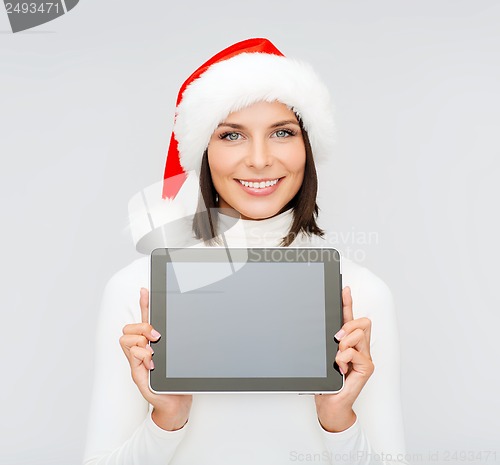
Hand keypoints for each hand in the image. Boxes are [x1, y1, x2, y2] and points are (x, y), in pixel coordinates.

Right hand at [119, 288, 191, 430]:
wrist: (175, 401)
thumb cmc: (176, 379)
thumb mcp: (175, 355)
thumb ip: (171, 342)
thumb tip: (176, 323)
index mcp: (151, 344)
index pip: (144, 320)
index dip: (144, 304)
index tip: (145, 290)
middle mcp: (141, 351)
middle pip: (129, 328)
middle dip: (142, 327)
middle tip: (156, 337)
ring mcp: (137, 362)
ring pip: (128, 339)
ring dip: (142, 342)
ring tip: (154, 352)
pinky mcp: (136, 373)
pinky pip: (135, 354)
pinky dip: (144, 355)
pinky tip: (153, 363)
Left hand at [314, 286, 373, 431]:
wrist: (331, 403)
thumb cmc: (327, 381)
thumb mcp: (323, 356)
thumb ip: (326, 342)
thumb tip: (321, 327)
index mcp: (348, 342)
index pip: (350, 317)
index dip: (348, 302)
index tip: (344, 289)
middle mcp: (360, 348)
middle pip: (363, 322)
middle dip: (348, 325)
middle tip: (336, 338)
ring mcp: (365, 357)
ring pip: (360, 334)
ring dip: (344, 343)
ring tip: (337, 357)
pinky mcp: (366, 368)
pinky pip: (355, 352)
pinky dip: (344, 358)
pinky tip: (340, 367)